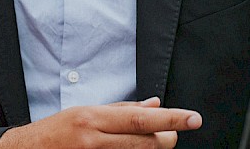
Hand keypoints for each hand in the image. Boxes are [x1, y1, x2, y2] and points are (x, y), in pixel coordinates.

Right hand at [0, 97, 201, 147]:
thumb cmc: (57, 131)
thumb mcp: (86, 113)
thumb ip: (122, 110)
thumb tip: (155, 105)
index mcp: (93, 118)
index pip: (140, 119)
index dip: (171, 119)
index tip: (193, 119)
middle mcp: (93, 139)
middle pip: (144, 143)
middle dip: (166, 139)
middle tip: (172, 135)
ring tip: (154, 142)